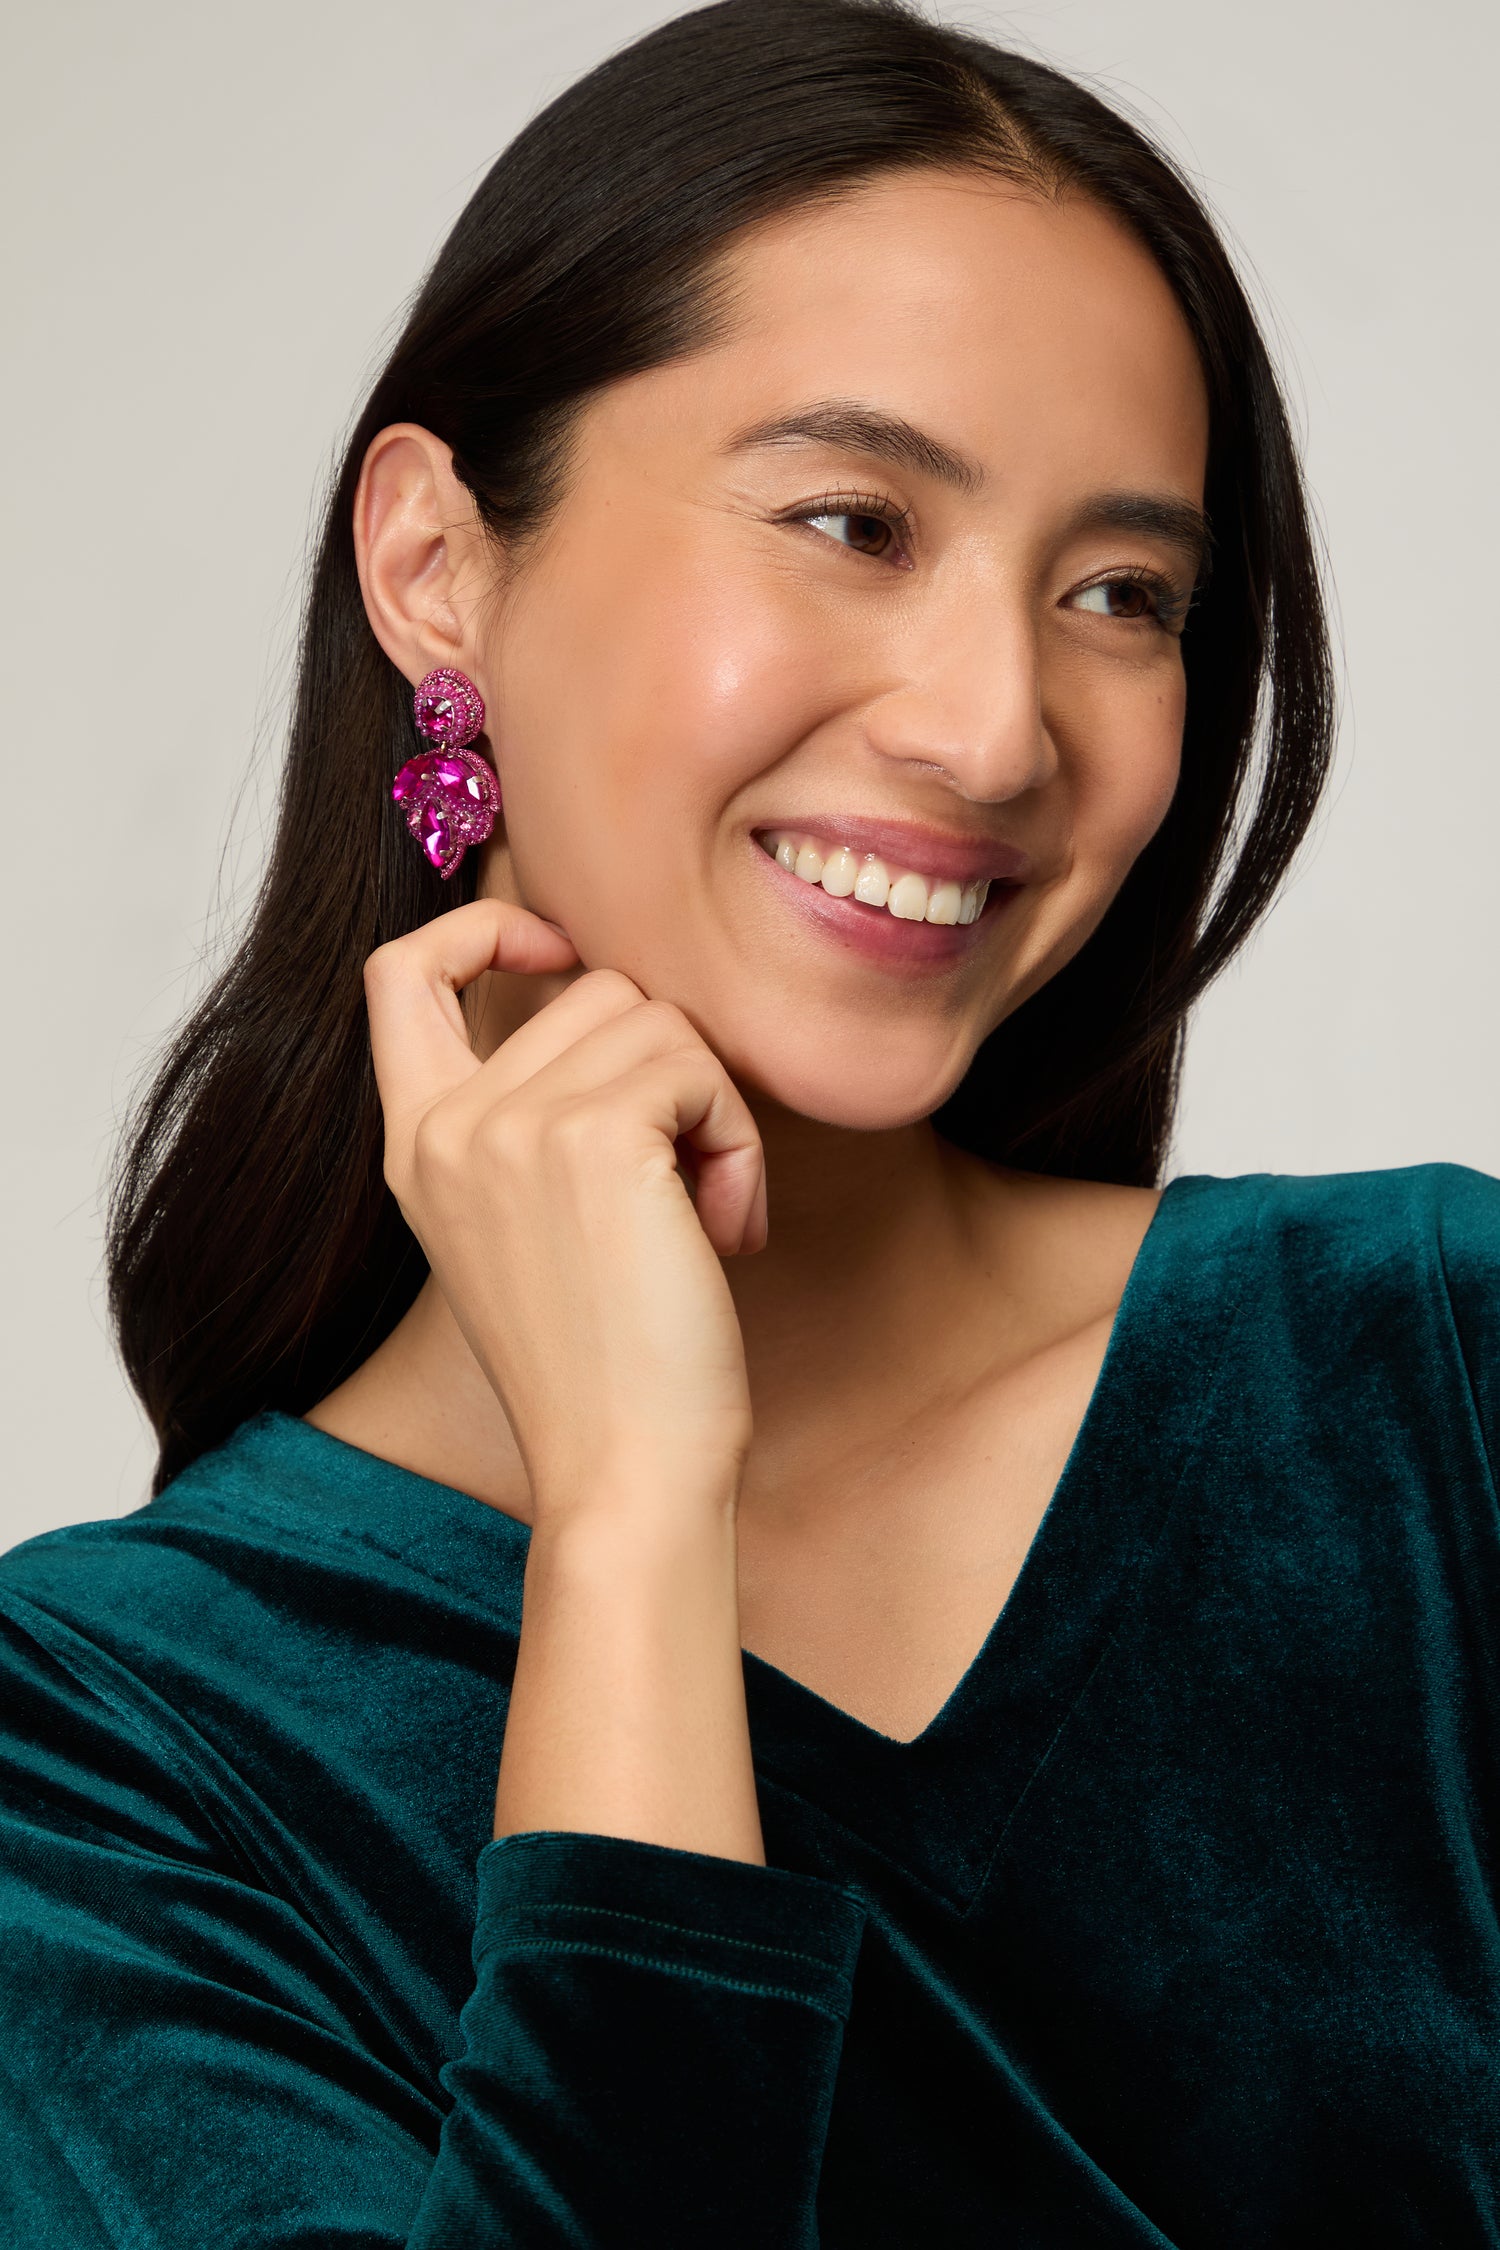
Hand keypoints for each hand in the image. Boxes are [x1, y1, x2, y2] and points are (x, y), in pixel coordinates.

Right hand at [363, 900, 767, 1525]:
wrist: (625, 1470)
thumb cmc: (605, 1362)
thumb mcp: (526, 1224)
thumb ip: (531, 1117)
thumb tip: (618, 1000)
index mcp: (414, 1144)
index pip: (398, 971)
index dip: (482, 930)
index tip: (558, 953)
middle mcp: (446, 1124)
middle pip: (596, 991)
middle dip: (669, 1072)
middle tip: (688, 1186)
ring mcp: (511, 1125)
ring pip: (659, 1023)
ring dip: (713, 1112)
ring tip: (706, 1218)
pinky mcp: (594, 1137)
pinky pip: (700, 1070)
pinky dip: (739, 1144)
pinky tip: (725, 1232)